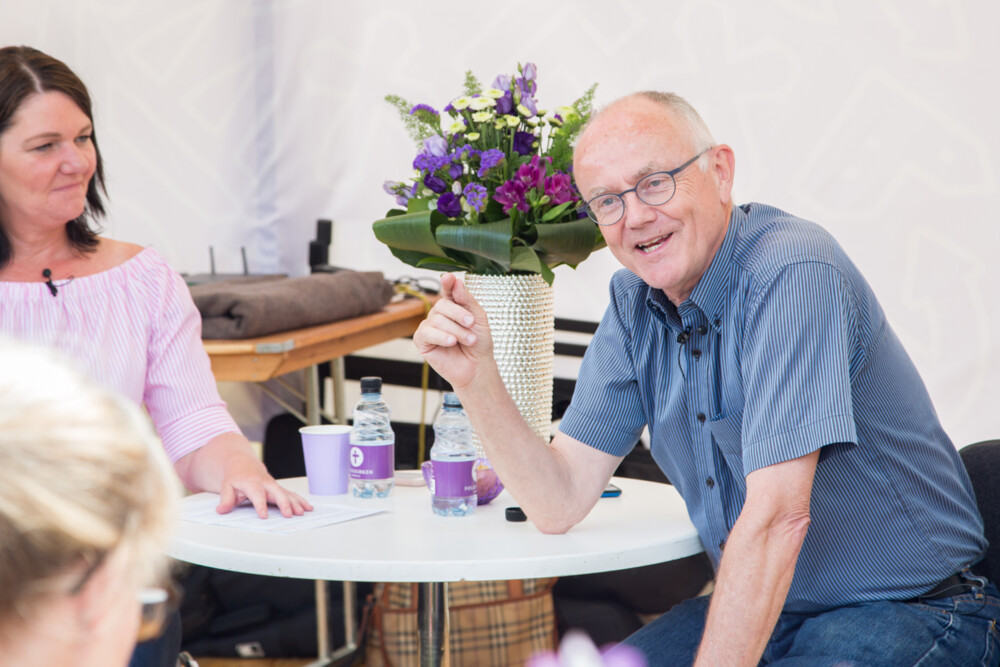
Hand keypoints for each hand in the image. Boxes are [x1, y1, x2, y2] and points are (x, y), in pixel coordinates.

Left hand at [174, 432, 313, 518]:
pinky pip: (291, 494)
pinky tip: (308, 507)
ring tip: (302, 512)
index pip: (257, 494)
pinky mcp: (278, 488)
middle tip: (289, 514)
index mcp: (252, 482)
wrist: (242, 463)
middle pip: (277, 492)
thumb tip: (221, 510)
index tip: (263, 516)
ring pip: (286, 493)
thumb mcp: (226, 486)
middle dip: (284, 503)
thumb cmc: (235, 476)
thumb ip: (226, 499)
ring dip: (295, 503)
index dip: (260, 505)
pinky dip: (300, 500)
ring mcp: (273, 485)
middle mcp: (265, 483)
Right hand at [413, 273, 494, 389]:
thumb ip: (466, 299)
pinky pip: (427, 332)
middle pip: (443, 304)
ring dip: (457, 330)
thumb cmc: (479, 343)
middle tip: (471, 324)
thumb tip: (455, 280)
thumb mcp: (478, 318)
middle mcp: (439, 314)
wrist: (477, 367)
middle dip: (459, 314)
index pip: (448, 289)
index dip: (447, 283)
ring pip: (437, 319)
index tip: (449, 277)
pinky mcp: (422, 340)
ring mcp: (429, 326)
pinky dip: (441, 336)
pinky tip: (451, 342)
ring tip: (469, 340)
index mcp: (454, 305)